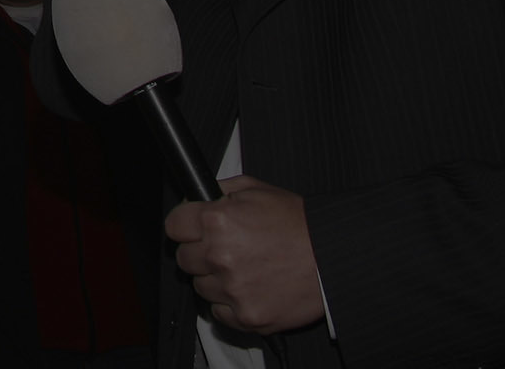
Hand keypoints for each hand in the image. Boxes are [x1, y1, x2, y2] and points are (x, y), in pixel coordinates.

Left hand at [165, 175, 323, 335]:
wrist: (330, 257)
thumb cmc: (297, 222)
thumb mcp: (257, 189)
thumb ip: (220, 190)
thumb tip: (196, 198)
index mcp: (218, 221)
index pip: (174, 226)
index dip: (184, 224)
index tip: (191, 227)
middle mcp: (220, 256)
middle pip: (183, 258)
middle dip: (199, 251)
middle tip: (223, 247)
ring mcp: (232, 290)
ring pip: (200, 287)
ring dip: (214, 278)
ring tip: (243, 266)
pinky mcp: (245, 317)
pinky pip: (218, 312)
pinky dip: (229, 302)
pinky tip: (249, 286)